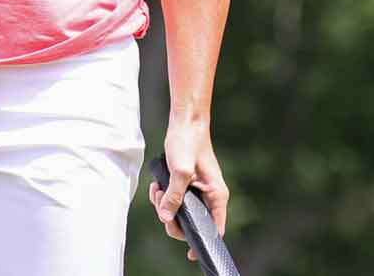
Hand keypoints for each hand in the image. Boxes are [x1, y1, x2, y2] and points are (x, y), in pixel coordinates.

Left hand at [148, 120, 228, 263]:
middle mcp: (209, 196)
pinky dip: (163, 196)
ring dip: (164, 204)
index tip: (189, 252)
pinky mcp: (187, 185)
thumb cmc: (188, 142)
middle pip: (191, 222)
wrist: (184, 122)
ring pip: (179, 211)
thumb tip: (167, 217)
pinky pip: (174, 199)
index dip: (202, 242)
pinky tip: (157, 185)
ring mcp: (198, 191)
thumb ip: (174, 196)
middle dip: (171, 216)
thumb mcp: (179, 170)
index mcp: (216, 196)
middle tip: (161, 201)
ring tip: (157, 189)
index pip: (215, 229)